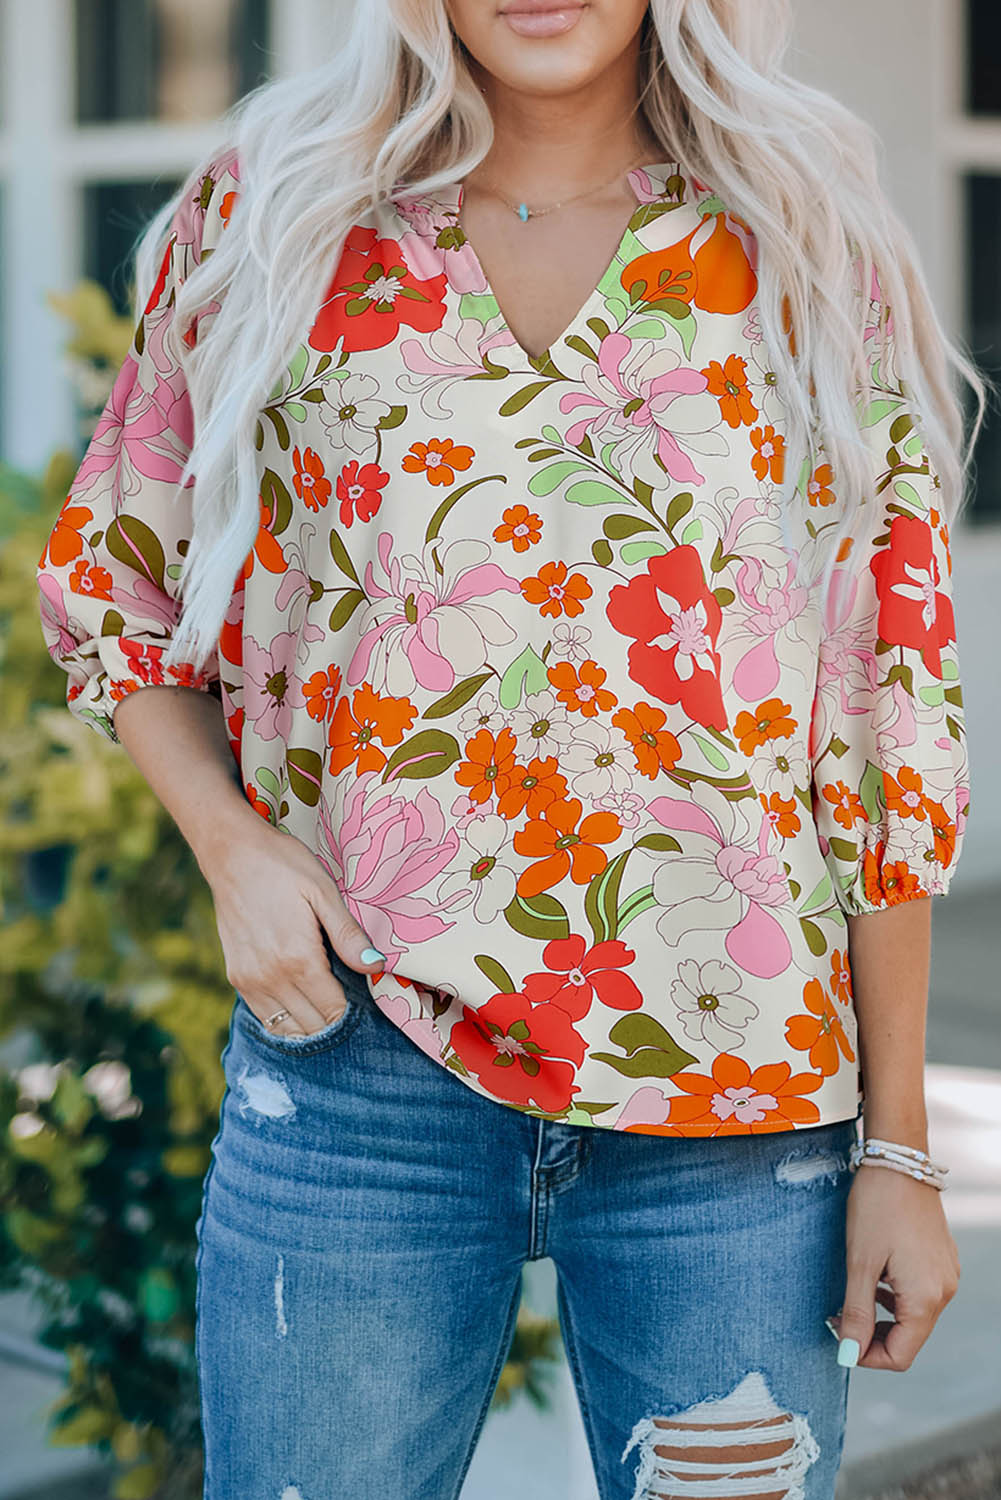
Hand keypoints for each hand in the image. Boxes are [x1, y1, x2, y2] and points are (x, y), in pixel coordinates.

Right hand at [201, 811, 383, 1036]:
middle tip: (350, 1001)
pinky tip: (301, 1003)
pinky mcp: (236, 977)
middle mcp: (271, 978)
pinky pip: (265, 1017)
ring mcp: (249, 981)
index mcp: (298, 959)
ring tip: (327, 1004)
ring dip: (311, 1025)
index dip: (354, 1011)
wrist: (231, 853)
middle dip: (335, 1021)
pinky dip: (286, 1019)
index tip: (366, 1000)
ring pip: (288, 1029)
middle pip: (313, 1026)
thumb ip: (348, 935)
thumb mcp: (323, 892)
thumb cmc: (282, 866)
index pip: (334, 1010)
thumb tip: (376, 966)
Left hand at [832, 1162, 959, 1369]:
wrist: (899, 1161)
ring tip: (851, 1297)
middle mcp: (944, 1291)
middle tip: (838, 1317)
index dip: (866, 1356)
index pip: (900, 1355)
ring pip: (913, 1316)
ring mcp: (946, 1274)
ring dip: (882, 1316)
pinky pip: (919, 1293)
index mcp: (926, 1298)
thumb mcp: (860, 1263)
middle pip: (909, 1337)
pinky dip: (895, 1296)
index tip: (838, 1338)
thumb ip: (856, 1313)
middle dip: (872, 1335)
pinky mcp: (941, 1259)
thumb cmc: (876, 1208)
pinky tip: (874, 1278)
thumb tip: (848, 1354)